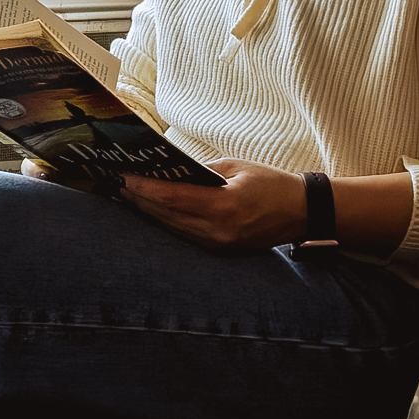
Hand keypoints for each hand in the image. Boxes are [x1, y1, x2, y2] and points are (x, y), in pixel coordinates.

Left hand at [115, 158, 309, 253]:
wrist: (302, 213)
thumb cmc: (271, 183)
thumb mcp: (236, 167)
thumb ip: (201, 171)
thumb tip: (168, 170)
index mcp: (225, 207)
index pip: (173, 198)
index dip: (144, 188)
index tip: (123, 176)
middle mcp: (219, 232)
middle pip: (167, 216)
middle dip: (140, 200)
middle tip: (116, 183)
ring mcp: (219, 245)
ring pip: (172, 228)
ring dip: (149, 213)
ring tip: (127, 195)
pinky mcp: (220, 251)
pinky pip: (185, 235)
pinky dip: (167, 222)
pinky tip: (153, 210)